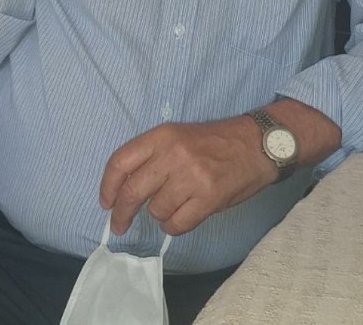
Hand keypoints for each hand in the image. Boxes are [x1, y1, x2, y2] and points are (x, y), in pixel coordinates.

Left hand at [99, 117, 274, 236]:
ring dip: (159, 215)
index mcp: (162, 135)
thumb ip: (152, 156)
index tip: (106, 202)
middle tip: (119, 225)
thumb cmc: (213, 142)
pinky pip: (177, 224)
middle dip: (121, 213)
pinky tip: (182, 217)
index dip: (108, 186)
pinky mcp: (209, 198)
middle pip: (133, 191)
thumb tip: (124, 189)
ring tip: (173, 205)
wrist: (256, 145)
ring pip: (156, 211)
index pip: (121, 161)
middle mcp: (174, 154)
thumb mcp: (178, 136)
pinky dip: (174, 226)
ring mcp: (192, 177)